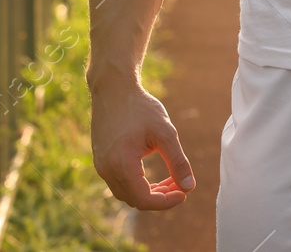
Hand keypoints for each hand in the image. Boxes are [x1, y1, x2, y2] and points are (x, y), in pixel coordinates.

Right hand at [90, 81, 195, 209]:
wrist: (113, 88)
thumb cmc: (140, 108)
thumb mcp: (165, 133)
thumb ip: (178, 162)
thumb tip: (189, 188)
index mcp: (121, 165)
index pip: (144, 200)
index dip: (166, 202)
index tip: (184, 193)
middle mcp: (106, 170)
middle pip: (135, 200)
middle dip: (160, 197)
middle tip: (180, 185)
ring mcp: (101, 165)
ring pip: (126, 193)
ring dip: (148, 192)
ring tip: (170, 180)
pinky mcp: (101, 159)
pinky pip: (119, 182)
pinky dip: (137, 183)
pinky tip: (153, 173)